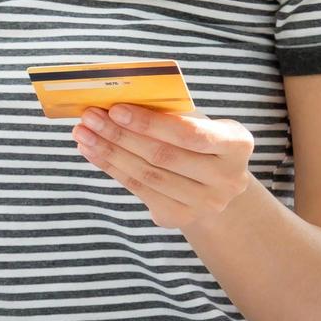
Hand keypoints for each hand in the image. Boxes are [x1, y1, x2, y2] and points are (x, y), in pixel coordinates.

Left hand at [74, 103, 256, 235]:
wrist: (213, 184)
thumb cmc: (199, 141)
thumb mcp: (197, 122)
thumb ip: (169, 113)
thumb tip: (116, 102)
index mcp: (238, 144)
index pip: (190, 133)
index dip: (150, 123)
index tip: (116, 109)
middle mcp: (228, 179)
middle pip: (163, 156)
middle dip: (120, 135)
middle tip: (89, 118)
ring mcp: (205, 203)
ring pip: (147, 175)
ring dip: (109, 152)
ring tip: (83, 134)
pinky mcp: (180, 217)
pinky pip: (139, 190)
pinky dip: (111, 168)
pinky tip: (92, 152)